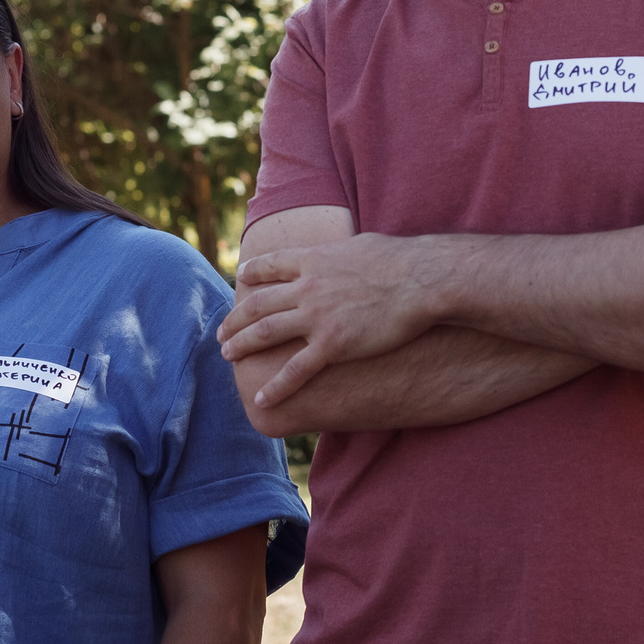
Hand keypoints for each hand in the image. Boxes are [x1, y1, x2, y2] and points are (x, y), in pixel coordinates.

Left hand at [218, 234, 439, 406]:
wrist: (422, 281)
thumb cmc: (402, 261)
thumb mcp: (363, 245)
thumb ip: (344, 252)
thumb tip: (347, 252)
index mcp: (313, 260)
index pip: (270, 266)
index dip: (251, 274)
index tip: (238, 280)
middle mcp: (307, 287)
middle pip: (258, 304)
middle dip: (235, 319)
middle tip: (221, 331)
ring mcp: (316, 317)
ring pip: (265, 333)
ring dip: (241, 345)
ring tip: (226, 355)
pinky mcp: (332, 345)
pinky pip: (295, 370)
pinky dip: (275, 386)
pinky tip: (262, 398)